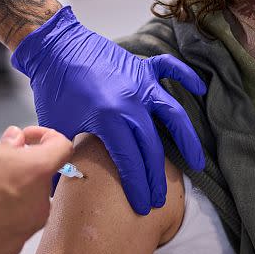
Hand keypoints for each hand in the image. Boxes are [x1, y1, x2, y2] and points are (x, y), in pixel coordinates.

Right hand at [0, 127, 71, 253]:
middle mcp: (36, 204)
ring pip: (25, 209)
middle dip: (21, 172)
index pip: (62, 148)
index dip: (46, 138)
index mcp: (34, 172)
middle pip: (40, 182)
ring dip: (9, 199)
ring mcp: (23, 232)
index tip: (29, 139)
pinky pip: (9, 232)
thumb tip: (14, 143)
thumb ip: (3, 146)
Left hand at [11, 6, 206, 215]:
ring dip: (186, 139)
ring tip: (197, 162)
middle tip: (160, 199)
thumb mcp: (56, 127)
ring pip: (172, 113)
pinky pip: (170, 69)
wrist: (55, 47)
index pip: (129, 161)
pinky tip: (201, 89)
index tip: (142, 206)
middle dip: (157, 177)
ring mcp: (140, 82)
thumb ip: (61, 160)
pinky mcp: (141, 67)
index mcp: (108, 118)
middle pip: (152, 146)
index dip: (137, 186)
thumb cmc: (53, 89)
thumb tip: (58, 193)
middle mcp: (130, 101)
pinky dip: (186, 76)